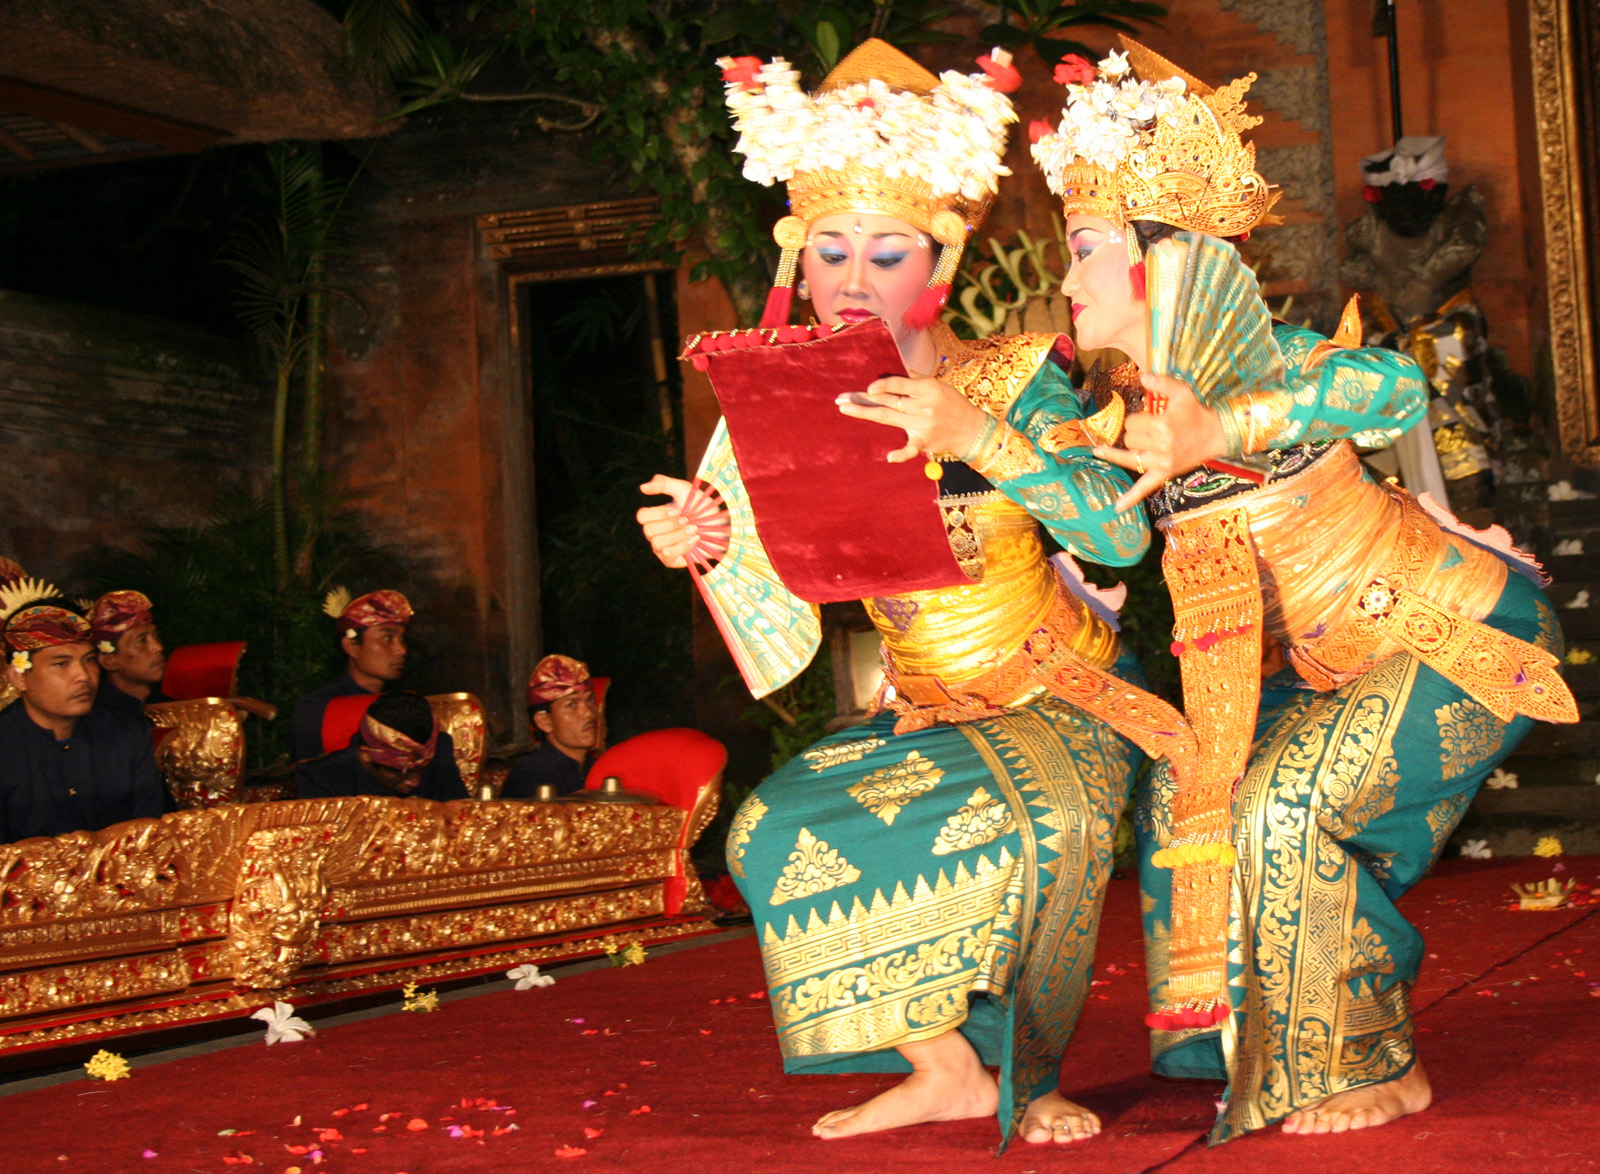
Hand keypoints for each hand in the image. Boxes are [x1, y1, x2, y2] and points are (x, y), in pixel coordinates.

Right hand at [636, 474, 698, 568]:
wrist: (720, 527)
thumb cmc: (701, 508)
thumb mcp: (684, 490)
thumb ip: (663, 483)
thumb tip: (642, 488)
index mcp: (655, 517)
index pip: (642, 516)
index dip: (659, 514)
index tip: (678, 511)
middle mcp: (655, 534)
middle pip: (649, 531)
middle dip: (672, 525)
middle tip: (688, 520)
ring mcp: (661, 548)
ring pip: (658, 544)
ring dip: (679, 535)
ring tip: (694, 530)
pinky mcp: (671, 561)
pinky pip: (668, 555)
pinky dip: (683, 546)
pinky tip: (695, 540)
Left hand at [835, 375, 988, 462]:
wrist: (972, 429)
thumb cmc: (952, 403)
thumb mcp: (938, 385)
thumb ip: (916, 380)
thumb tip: (894, 374)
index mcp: (927, 389)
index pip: (899, 385)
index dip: (882, 385)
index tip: (867, 389)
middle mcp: (923, 406)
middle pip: (887, 402)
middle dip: (862, 399)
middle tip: (841, 398)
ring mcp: (923, 425)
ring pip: (889, 418)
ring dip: (865, 413)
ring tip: (845, 408)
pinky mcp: (925, 442)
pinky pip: (911, 449)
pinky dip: (902, 454)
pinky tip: (889, 457)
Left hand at [1092, 373, 1226, 511]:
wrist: (1217, 434)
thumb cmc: (1196, 412)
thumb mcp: (1182, 392)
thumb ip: (1161, 382)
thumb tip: (1141, 376)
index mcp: (1162, 426)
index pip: (1131, 422)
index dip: (1137, 417)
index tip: (1150, 416)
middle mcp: (1161, 446)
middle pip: (1129, 438)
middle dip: (1135, 431)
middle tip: (1151, 429)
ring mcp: (1162, 463)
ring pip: (1129, 457)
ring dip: (1129, 450)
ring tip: (1121, 448)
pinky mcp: (1164, 474)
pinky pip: (1145, 488)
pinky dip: (1130, 498)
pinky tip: (1116, 507)